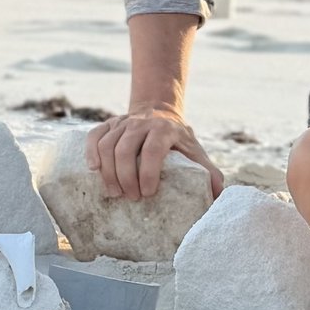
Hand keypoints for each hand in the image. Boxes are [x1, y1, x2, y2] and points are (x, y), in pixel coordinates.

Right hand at [86, 107, 221, 203]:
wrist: (160, 112)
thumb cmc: (179, 139)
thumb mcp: (197, 152)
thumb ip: (209, 173)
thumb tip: (219, 197)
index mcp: (164, 130)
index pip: (152, 151)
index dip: (148, 173)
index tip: (148, 194)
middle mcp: (142, 123)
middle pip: (125, 150)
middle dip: (124, 178)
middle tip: (130, 198)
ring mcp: (123, 122)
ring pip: (107, 145)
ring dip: (108, 171)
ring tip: (114, 192)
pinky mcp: (109, 124)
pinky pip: (94, 135)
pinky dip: (91, 152)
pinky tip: (94, 170)